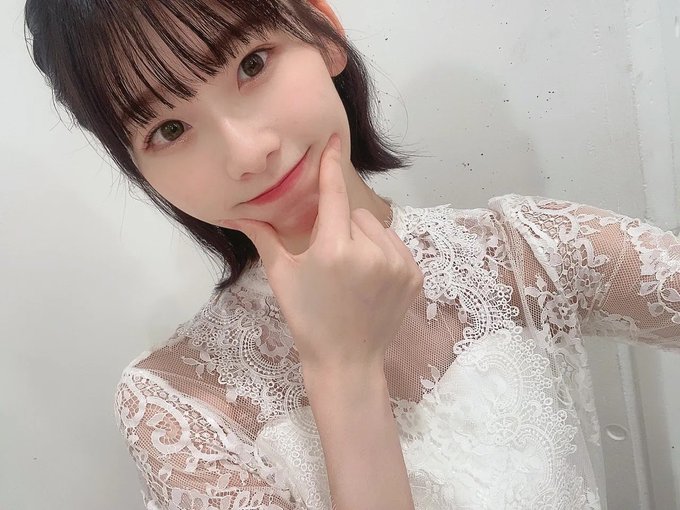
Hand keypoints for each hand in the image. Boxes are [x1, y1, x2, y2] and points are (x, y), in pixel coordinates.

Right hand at [223, 135, 422, 371]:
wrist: (347, 360)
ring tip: (352, 272)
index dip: (330, 165)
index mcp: (333, 249)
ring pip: (377, 228)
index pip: (333, 194)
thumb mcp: (282, 277)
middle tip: (331, 259)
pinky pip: (396, 246)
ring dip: (364, 239)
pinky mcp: (415, 276)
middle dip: (342, 226)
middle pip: (355, 213)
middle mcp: (370, 252)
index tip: (333, 140)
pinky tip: (371, 280)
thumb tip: (235, 213)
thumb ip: (263, 238)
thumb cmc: (308, 319)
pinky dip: (383, 254)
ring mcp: (398, 265)